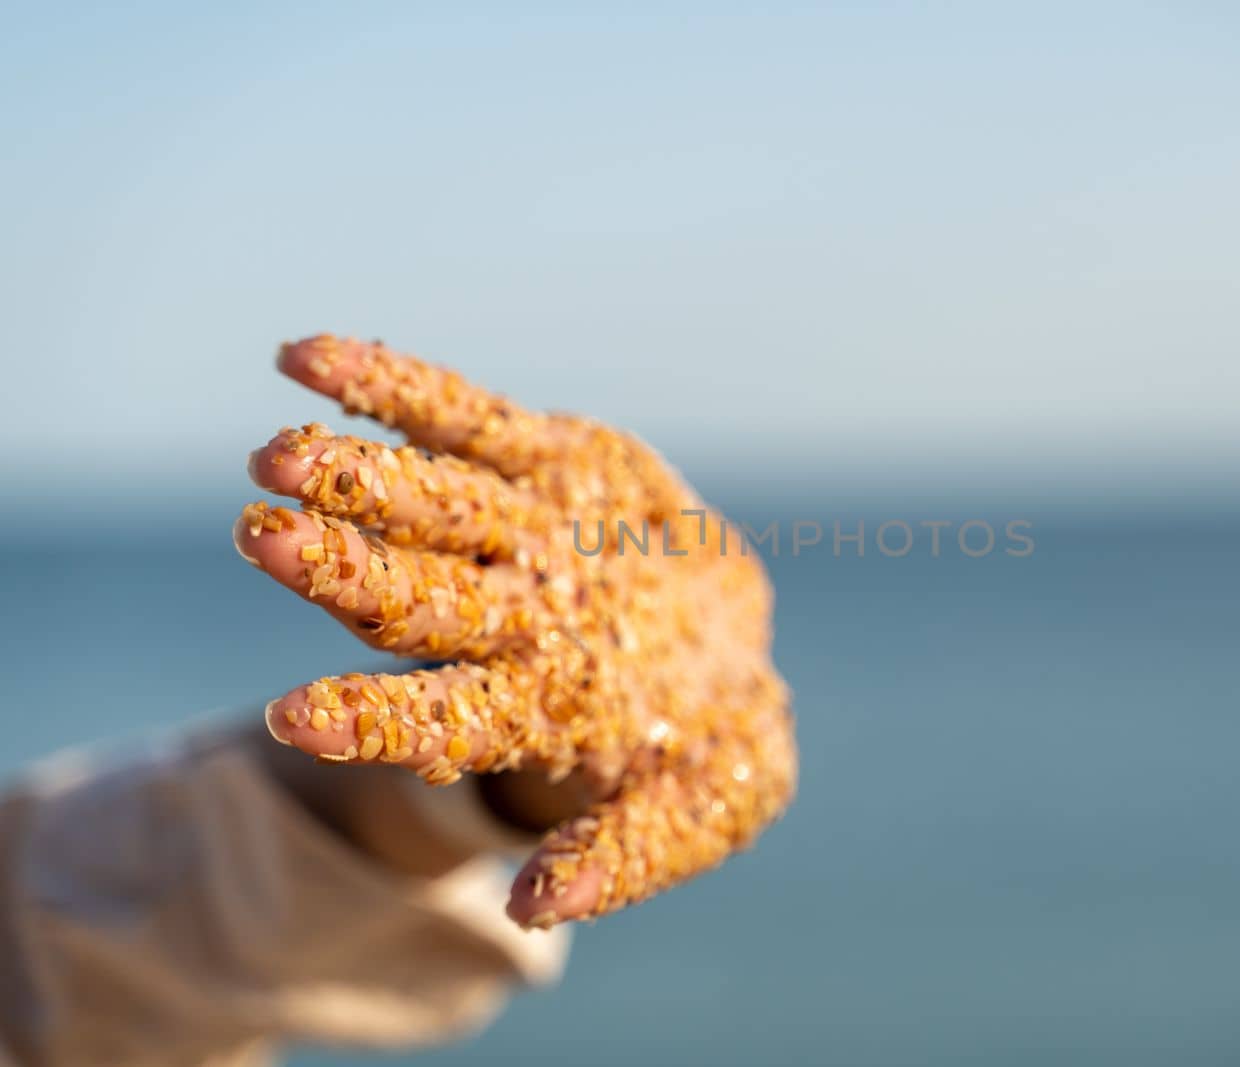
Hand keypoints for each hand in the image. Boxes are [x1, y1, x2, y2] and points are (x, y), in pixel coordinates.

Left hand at [233, 335, 795, 927]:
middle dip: (338, 569)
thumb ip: (628, 854)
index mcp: (538, 705)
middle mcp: (510, 617)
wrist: (731, 639)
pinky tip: (305, 358)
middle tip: (259, 536)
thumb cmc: (711, 744)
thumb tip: (531, 907)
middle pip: (412, 596)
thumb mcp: (708, 810)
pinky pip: (461, 417)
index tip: (297, 716)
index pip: (443, 715)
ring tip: (276, 453)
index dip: (375, 717)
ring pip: (426, 503)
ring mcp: (520, 532)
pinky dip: (390, 389)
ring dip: (352, 477)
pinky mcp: (543, 459)